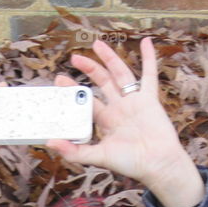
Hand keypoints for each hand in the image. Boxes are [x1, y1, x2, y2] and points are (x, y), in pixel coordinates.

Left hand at [46, 37, 197, 192]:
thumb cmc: (131, 163)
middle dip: (88, 70)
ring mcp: (135, 102)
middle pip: (102, 83)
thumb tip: (50, 142)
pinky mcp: (150, 99)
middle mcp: (120, 109)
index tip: (59, 80)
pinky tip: (146, 42)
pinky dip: (149, 58)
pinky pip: (149, 75)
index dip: (74, 91)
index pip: (88, 102)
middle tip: (74, 58)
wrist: (157, 164)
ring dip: (109, 58)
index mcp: (107, 121)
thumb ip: (75, 151)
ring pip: (121, 74)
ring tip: (97, 44)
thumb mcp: (98, 157)